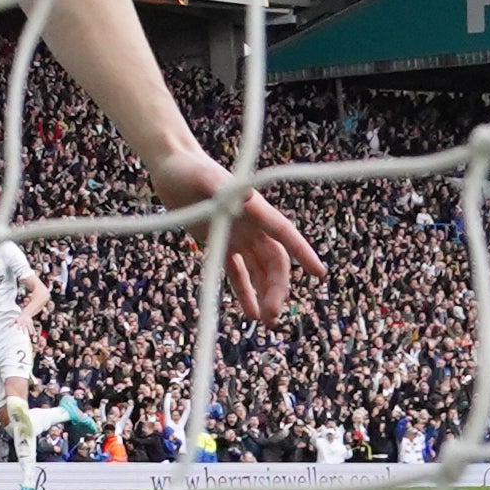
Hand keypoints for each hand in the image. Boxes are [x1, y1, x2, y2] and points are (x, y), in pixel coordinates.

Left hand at [142, 146, 326, 323]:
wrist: (170, 167)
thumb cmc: (187, 167)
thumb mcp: (202, 176)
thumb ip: (221, 187)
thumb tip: (246, 196)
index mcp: (254, 209)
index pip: (284, 233)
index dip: (302, 252)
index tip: (319, 273)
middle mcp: (251, 225)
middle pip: (273, 261)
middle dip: (276, 287)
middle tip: (273, 314)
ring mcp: (237, 235)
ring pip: (258, 271)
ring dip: (264, 294)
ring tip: (266, 322)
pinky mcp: (219, 242)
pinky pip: (236, 272)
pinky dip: (244, 292)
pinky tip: (250, 313)